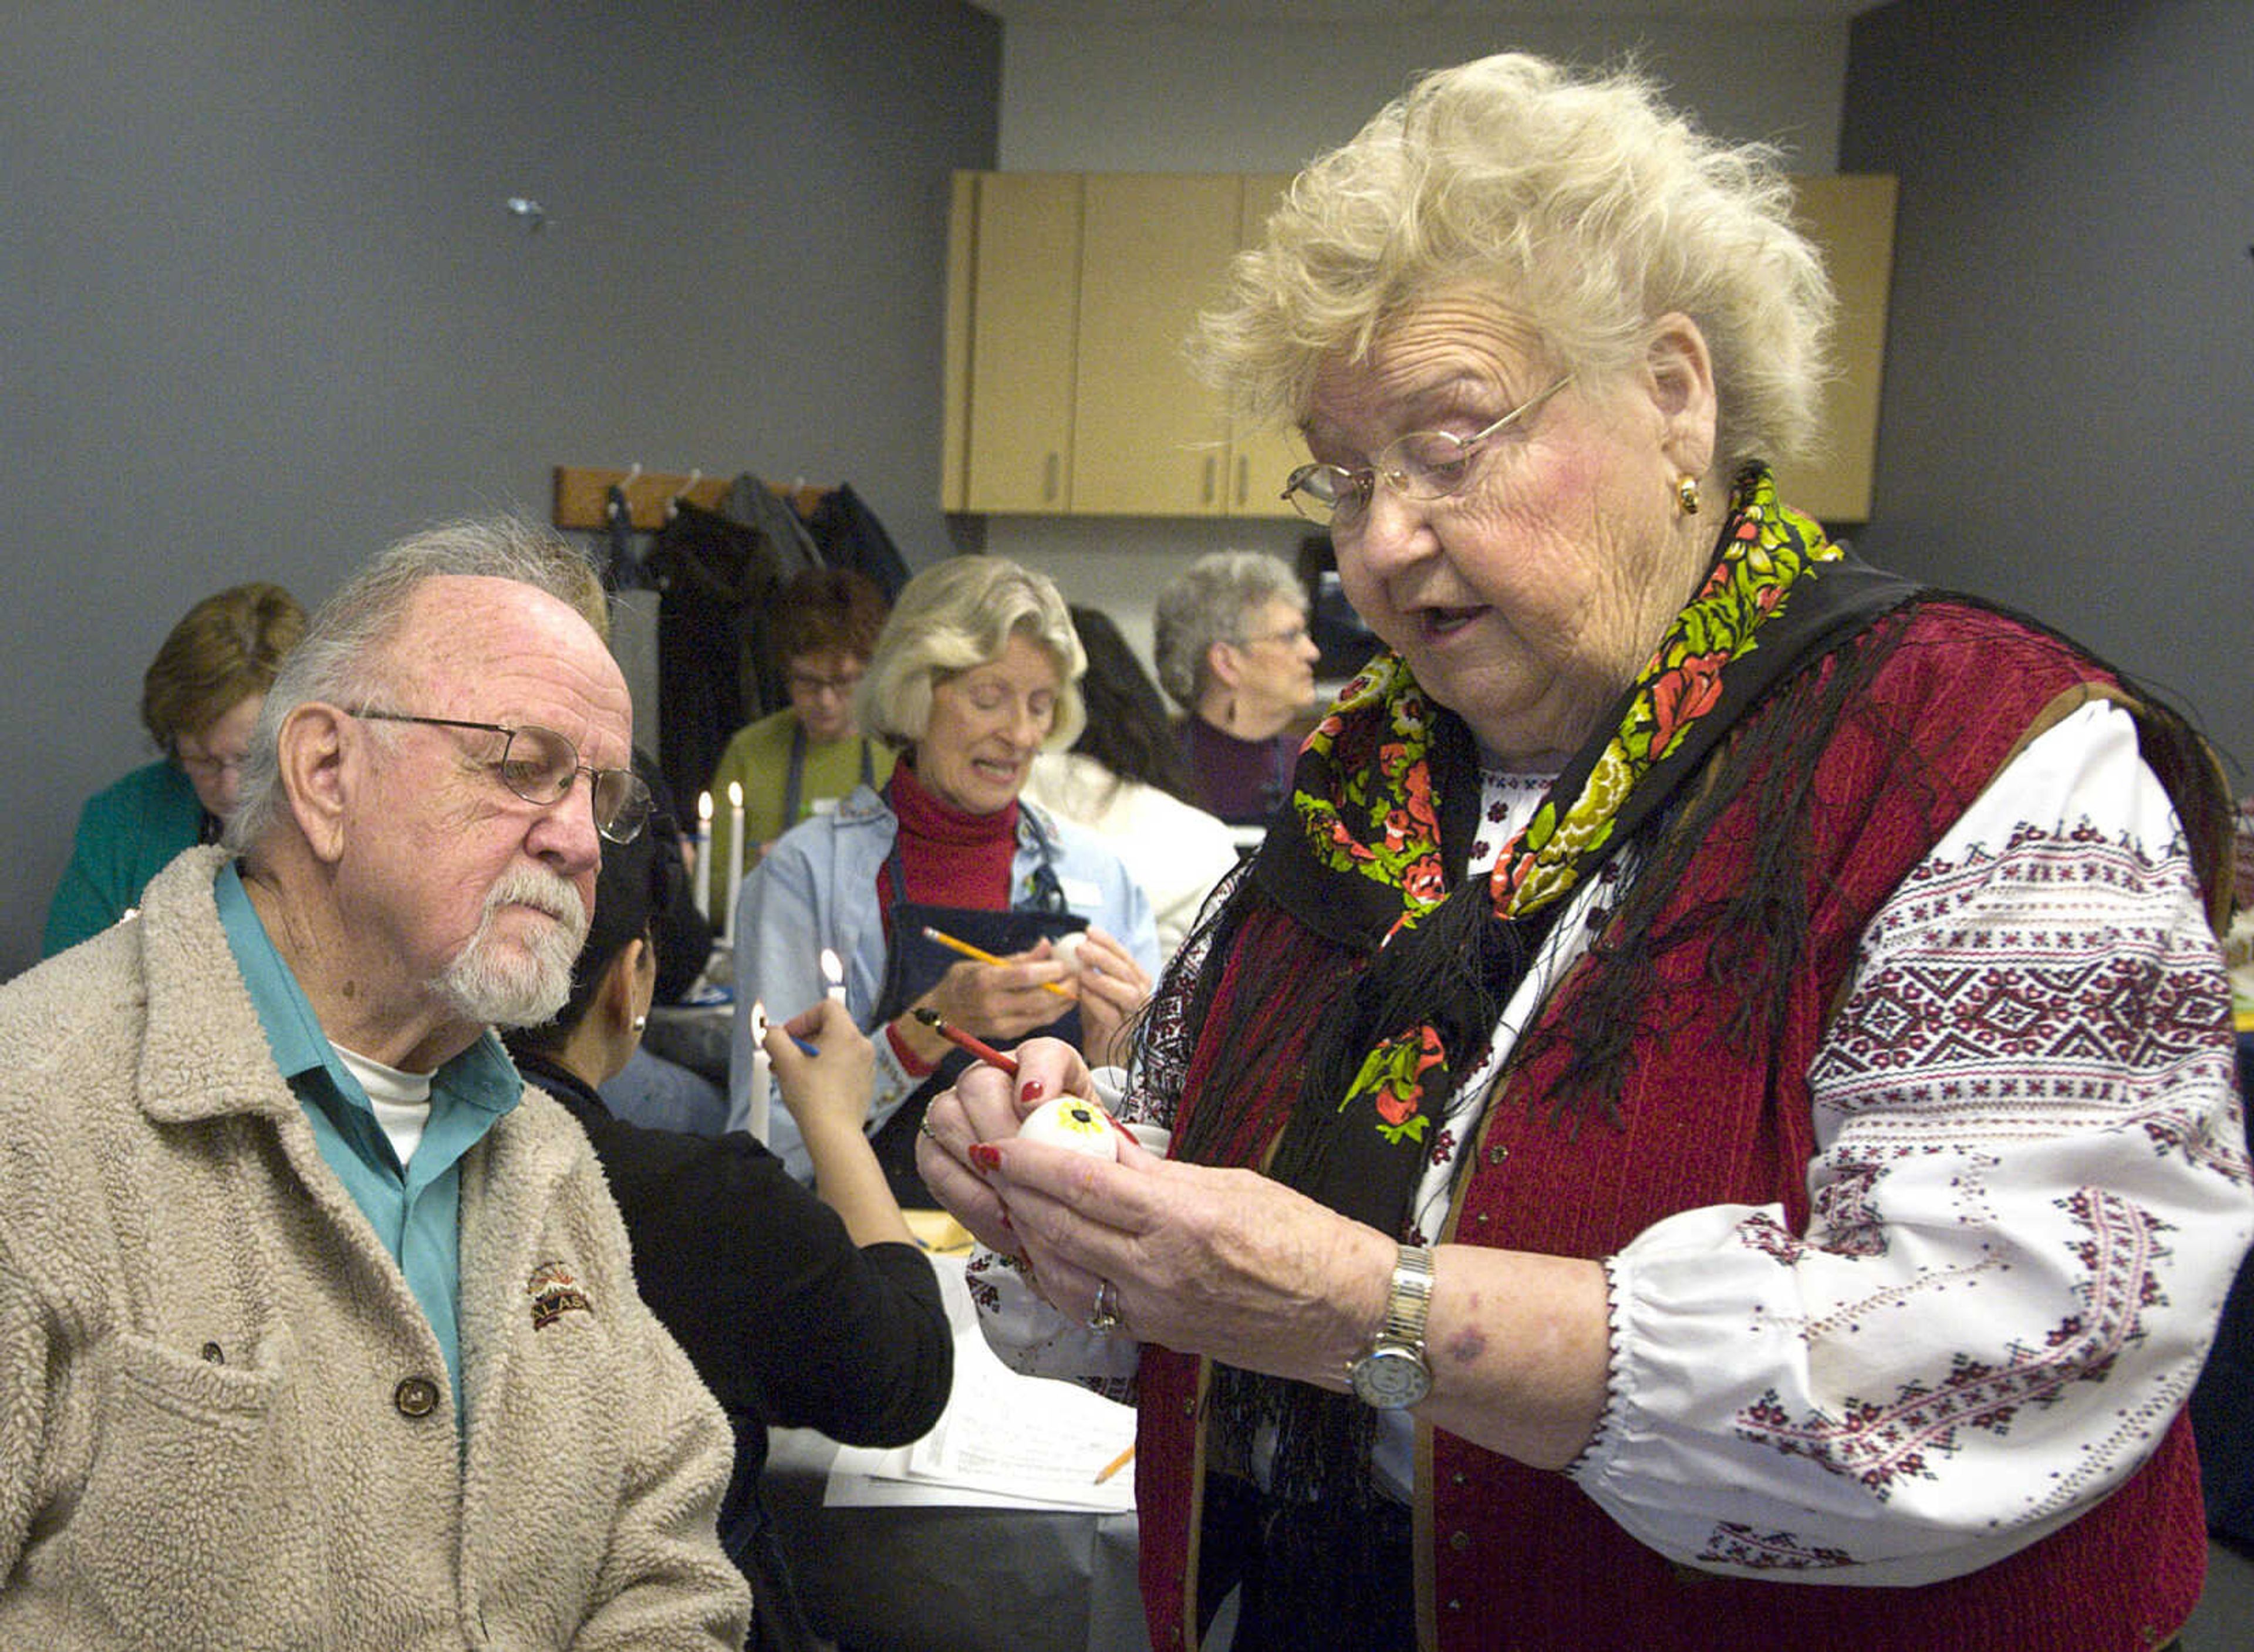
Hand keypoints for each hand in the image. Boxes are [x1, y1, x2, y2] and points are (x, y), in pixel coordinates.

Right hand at [768, 998, 876, 1139]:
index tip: (788, 1037)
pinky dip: (826, 1068)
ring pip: (835, 1048)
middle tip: (784, 1057)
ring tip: (792, 1074)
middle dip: (803, 1040)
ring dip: (812, 1056)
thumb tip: (770, 1032)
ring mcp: (866, 1065)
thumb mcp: (786, 1062)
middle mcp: (862, 1046)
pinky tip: (810, 1086)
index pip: (827, 1008)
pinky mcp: (864, 1082)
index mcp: (846, 1034)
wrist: (833, 1132)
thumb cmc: (812, 1096)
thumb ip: (774, 1039)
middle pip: (830, 1028)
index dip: (802, 1018)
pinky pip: (843, 1065)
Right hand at [915, 1037, 1090, 1254]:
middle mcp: (991, 1077)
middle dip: (1003, 1132)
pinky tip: (1002, 1217)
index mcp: (1043, 1067)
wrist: (1051, 1199)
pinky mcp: (934, 1148)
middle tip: (1027, 1173)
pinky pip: (935, 1164)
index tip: (1037, 1107)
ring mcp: (956, 1109)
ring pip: (948, 1119)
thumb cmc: (1076, 1167)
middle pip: (980, 1084)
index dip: (1039, 1075)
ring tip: (1017, 1202)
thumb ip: (1095, 1137)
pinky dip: (970, 1196)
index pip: (1041, 1054)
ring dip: (984, 1166)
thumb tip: (1103, 1144)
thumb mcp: (1099, 1151)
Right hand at [920, 950, 1073, 1043]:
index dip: (1050, 969)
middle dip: (1066, 987)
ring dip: (1066, 1001)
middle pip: (1040, 998)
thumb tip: (1046, 945)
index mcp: (985, 981)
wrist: (944, 1013)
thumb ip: (1017, 957)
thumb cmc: (964, 981)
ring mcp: (1002, 1023)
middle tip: (1080, 975)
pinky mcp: (1009, 1034)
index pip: (1025, 975)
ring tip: (1078, 986)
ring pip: (1044, 1014)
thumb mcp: (981, 961)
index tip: (1065, 963)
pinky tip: (1065, 999)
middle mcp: (993, 1005)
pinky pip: (1039, 1022)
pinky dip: (1056, 1010)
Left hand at [962, 1126, 1394, 1390]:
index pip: (1081, 1184)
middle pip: (1058, 1228)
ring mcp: (1154, 1310)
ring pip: (1060, 1273)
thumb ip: (1156, 1170)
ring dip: (1028, 1235)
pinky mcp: (1156, 1336)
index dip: (1029, 1162)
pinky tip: (1049, 1250)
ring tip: (1012, 1201)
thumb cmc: (1305, 1238)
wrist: (1348, 1314)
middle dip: (1015, 1193)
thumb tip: (1099, 1143)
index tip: (1000, 1142)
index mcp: (1182, 1219)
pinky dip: (1058, 1274)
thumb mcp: (1231, 1182)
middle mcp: (1159, 1270)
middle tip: (991, 1163)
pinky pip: (1086, 1304)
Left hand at [1059, 927, 1150, 1068]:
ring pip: (1127, 993)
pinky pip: (1113, 1015)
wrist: (1104, 1050)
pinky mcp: (1123, 1032)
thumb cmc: (1100, 1015)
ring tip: (1082, 972)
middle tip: (1081, 947)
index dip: (1108, 942)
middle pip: (1126, 971)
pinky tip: (1082, 993)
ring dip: (1103, 980)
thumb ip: (1092, 968)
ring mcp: (1135, 1014)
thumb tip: (1075, 942)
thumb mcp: (1096, 987)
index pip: (1125, 956)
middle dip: (1103, 957)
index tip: (1089, 931)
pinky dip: (1097, 1002)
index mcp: (1136, 980)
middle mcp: (1141, 995)